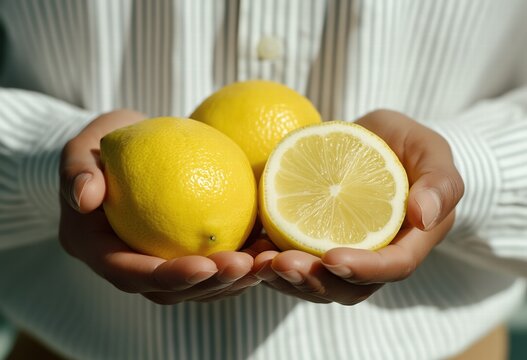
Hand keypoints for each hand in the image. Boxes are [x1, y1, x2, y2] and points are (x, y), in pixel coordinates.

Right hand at [59, 110, 262, 303]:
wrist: (121, 149)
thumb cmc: (99, 146)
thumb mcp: (81, 149)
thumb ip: (78, 171)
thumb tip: (85, 198)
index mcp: (98, 249)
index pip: (131, 273)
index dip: (168, 276)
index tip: (206, 264)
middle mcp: (128, 264)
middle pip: (169, 291)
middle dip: (210, 284)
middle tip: (246, 266)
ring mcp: (156, 260)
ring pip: (196, 286)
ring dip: (232, 280)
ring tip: (265, 262)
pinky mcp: (181, 248)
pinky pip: (212, 262)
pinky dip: (240, 258)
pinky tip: (267, 245)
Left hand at [254, 109, 463, 304]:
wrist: (373, 142)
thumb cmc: (408, 146)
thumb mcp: (431, 150)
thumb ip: (440, 182)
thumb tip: (424, 217)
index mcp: (409, 241)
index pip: (392, 268)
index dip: (364, 269)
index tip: (332, 257)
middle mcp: (374, 257)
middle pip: (348, 287)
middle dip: (314, 281)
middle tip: (281, 263)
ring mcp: (342, 252)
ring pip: (316, 283)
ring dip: (286, 279)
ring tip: (257, 261)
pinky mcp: (312, 242)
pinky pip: (293, 262)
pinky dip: (270, 261)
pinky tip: (248, 248)